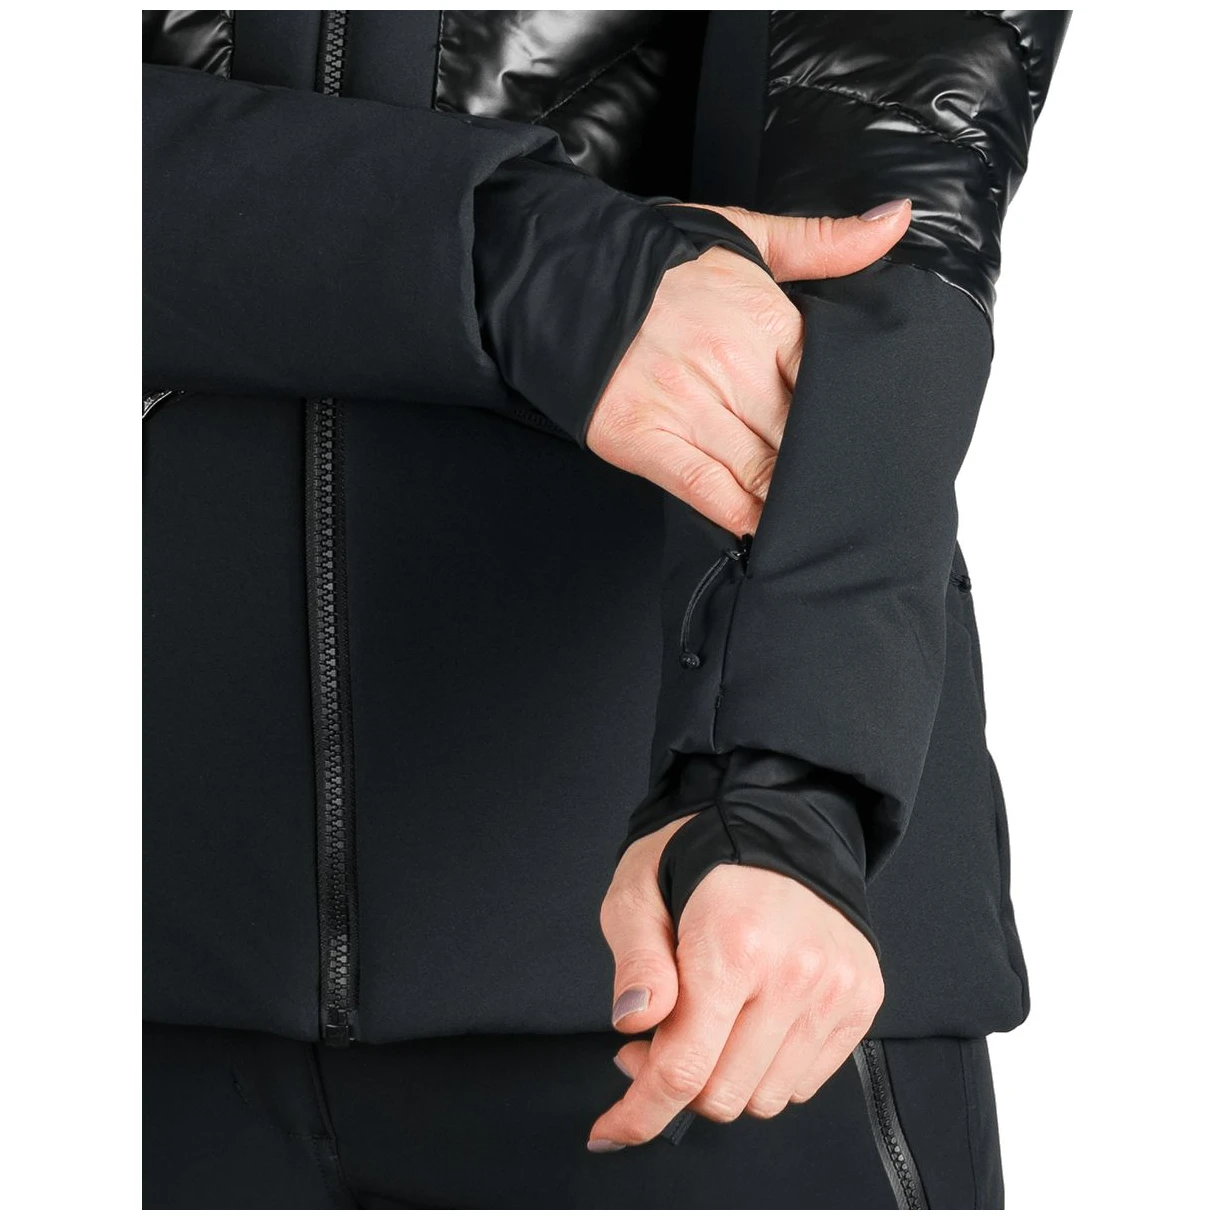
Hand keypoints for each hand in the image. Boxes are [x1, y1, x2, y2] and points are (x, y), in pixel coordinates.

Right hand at [586, 199, 910, 535]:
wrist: (563, 277)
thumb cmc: (659, 263)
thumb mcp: (745, 237)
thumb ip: (825, 242)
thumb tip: (895, 221)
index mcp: (765, 320)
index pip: (829, 386)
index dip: (847, 418)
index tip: (865, 441)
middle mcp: (730, 368)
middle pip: (800, 437)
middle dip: (824, 465)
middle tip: (851, 493)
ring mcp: (686, 408)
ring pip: (761, 471)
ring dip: (789, 498)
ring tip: (815, 518)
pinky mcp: (645, 440)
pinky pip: (706, 490)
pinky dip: (740, 514)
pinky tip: (762, 530)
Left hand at [588, 815, 883, 1150]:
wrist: (779, 817)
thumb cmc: (696, 854)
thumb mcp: (635, 890)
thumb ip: (635, 960)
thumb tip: (636, 1022)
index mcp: (732, 944)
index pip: (683, 1069)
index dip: (640, 1112)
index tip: (610, 1130)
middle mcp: (795, 973)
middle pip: (723, 1095)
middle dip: (677, 1080)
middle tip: (657, 1034)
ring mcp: (836, 989)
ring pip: (768, 1097)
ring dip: (726, 1076)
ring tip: (709, 1021)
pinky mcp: (862, 997)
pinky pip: (809, 1079)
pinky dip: (770, 1066)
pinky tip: (751, 1019)